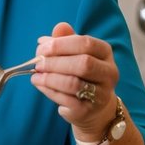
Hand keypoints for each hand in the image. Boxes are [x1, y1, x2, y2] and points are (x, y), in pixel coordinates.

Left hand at [32, 22, 119, 139]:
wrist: (92, 105)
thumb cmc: (80, 72)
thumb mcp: (73, 52)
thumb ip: (63, 41)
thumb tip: (49, 34)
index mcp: (105, 52)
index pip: (85, 43)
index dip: (61, 44)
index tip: (41, 48)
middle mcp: (108, 72)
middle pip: (83, 64)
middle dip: (55, 62)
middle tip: (37, 63)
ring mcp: (101, 93)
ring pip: (74, 83)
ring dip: (49, 78)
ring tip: (35, 76)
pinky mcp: (89, 110)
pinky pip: (66, 100)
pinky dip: (49, 91)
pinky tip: (40, 85)